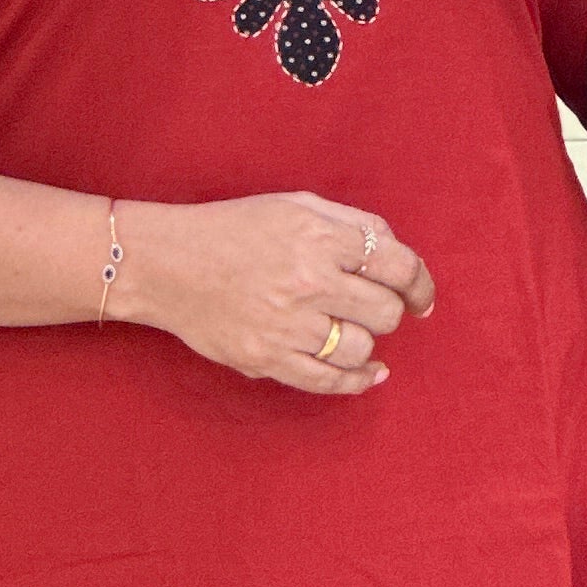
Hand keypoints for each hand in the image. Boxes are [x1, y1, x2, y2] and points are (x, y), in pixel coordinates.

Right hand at [114, 190, 434, 396]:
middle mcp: (307, 281)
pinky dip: (359, 381)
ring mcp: (287, 325)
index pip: (398, 265)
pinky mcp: (267, 359)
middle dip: (389, 311)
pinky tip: (371, 374)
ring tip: (350, 330)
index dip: (420, 284)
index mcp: (319, 236)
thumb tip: (401, 258)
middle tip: (372, 307)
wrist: (166, 263)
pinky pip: (329, 382)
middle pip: (385, 312)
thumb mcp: (297, 205)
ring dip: (366, 342)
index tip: (421, 297)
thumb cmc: (235, 229)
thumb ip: (353, 224)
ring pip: (361, 348)